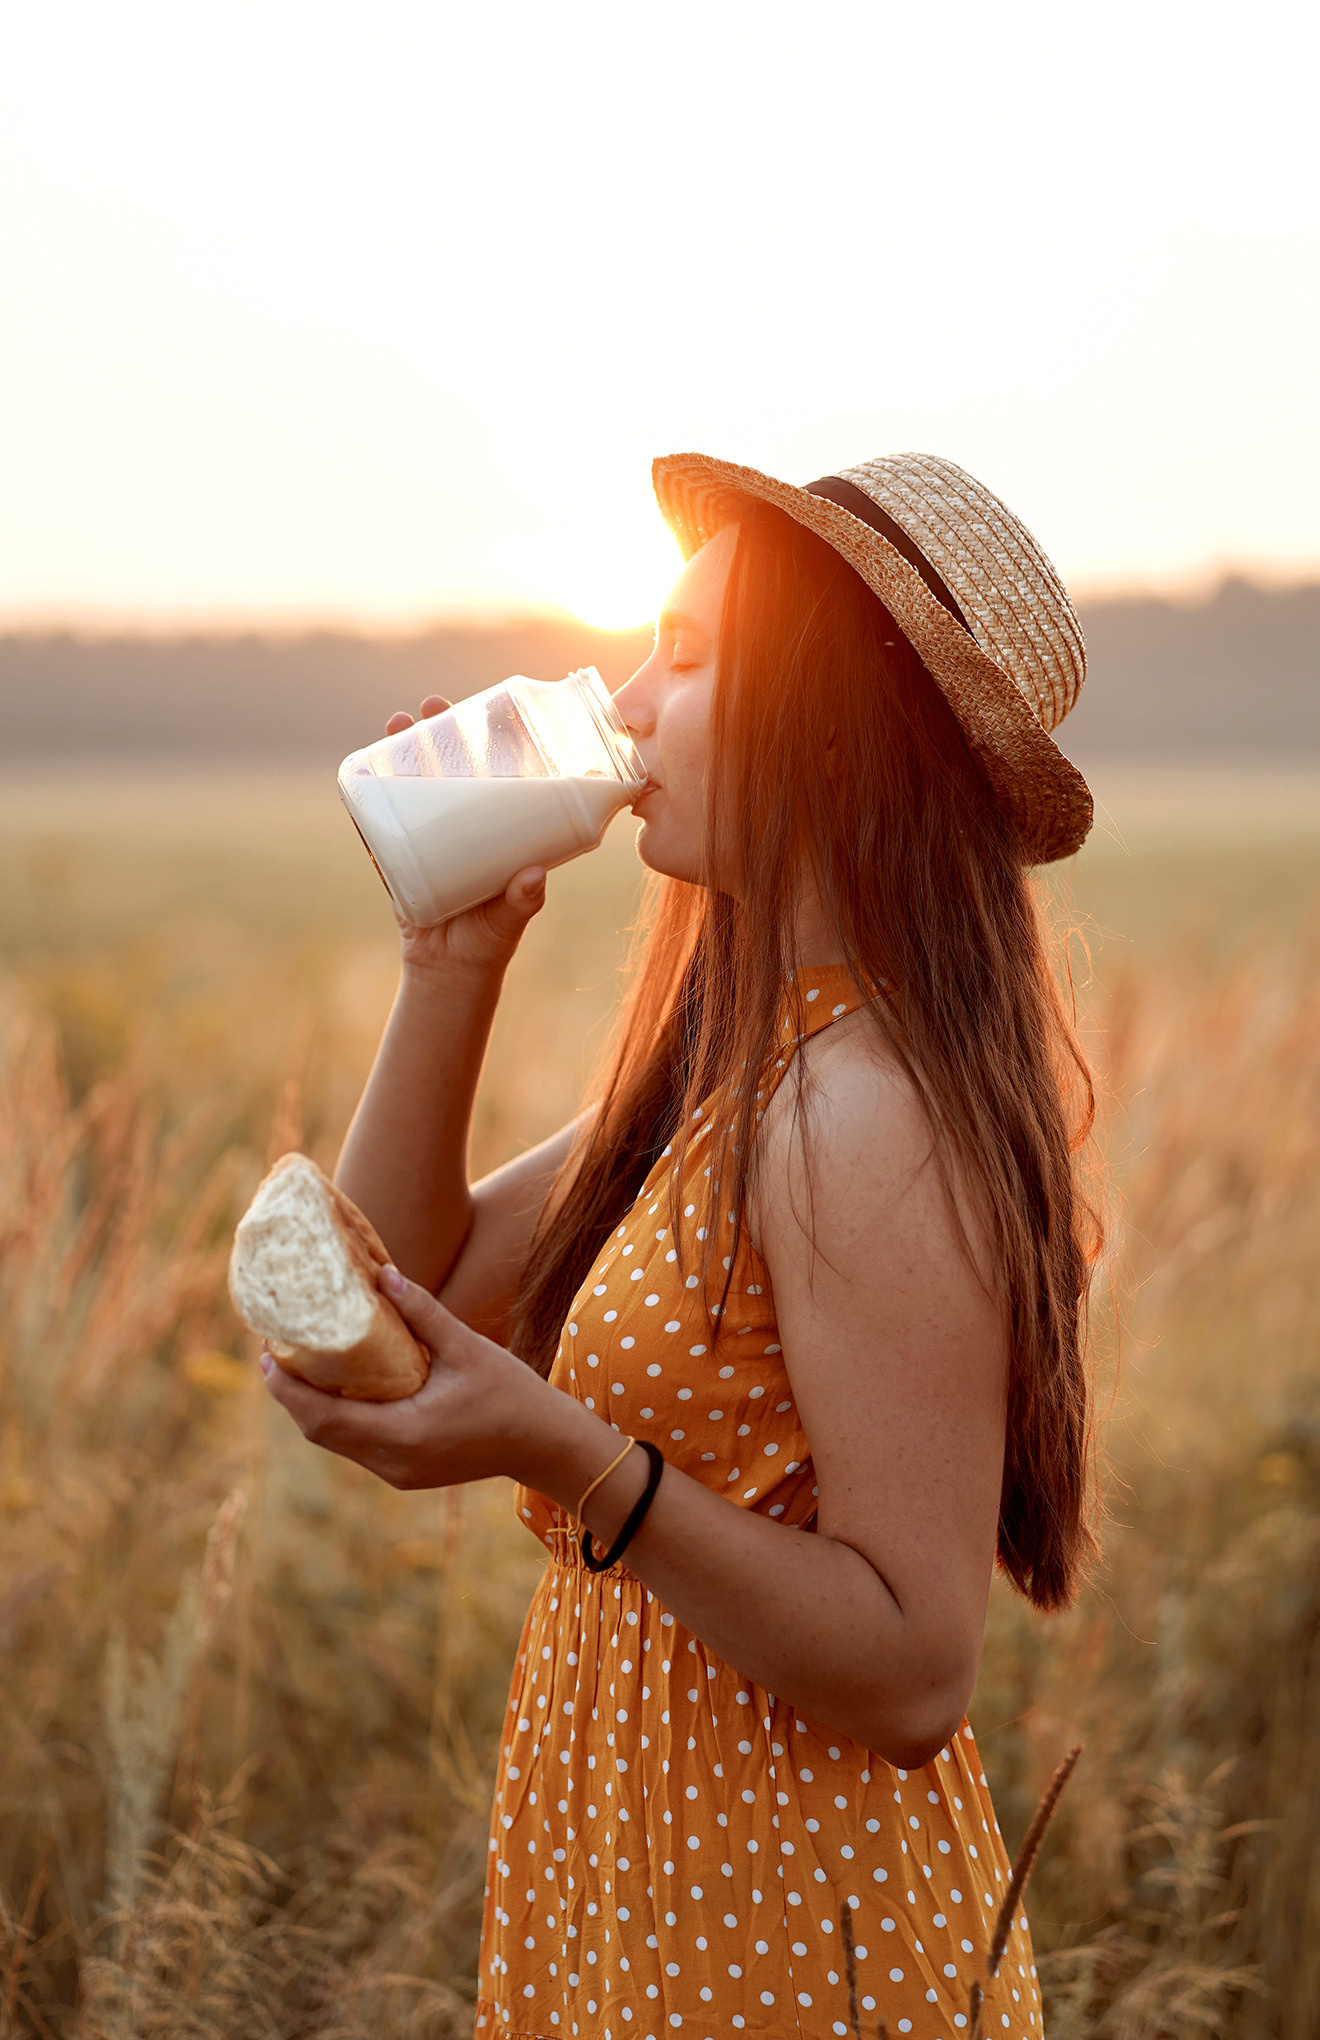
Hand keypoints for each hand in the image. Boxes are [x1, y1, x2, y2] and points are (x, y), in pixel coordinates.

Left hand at [260, 1266, 548, 1490]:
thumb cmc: (511, 1394)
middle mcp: (392, 1462)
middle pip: (319, 1432)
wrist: (545, 1445)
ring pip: (335, 1441)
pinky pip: (357, 1444)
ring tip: (298, 1361)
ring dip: (312, 1406)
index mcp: (402, 1434)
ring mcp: (398, 1472)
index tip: (266, 1350)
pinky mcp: (406, 1471)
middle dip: (290, 1393)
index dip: (286, 1387)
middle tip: (273, 1348)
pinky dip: (339, 1416)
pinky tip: (339, 1385)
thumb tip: (381, 1272)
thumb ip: (422, 1312)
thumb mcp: (466, 1347)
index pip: (322, 1417)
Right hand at [380, 695, 547, 976]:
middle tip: (430, 707)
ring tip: (394, 723)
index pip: (491, 773)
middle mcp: (457, 825)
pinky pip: (377, 822)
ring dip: (396, 752)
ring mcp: (422, 837)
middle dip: (435, 733)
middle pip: (444, 767)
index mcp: (492, 829)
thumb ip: (523, 900)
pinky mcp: (394, 855)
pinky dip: (366, 800)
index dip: (484, 739)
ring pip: (407, 785)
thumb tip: (533, 876)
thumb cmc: (491, 940)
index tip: (483, 709)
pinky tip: (357, 773)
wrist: (450, 973)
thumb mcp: (512, 917)